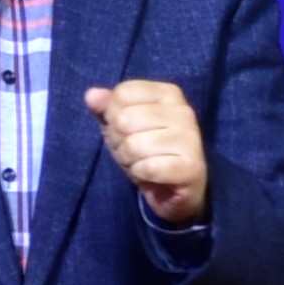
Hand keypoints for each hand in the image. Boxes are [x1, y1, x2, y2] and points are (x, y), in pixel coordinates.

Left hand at [85, 78, 207, 226]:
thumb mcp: (120, 127)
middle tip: (134, 151)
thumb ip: (105, 108)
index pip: (123, 94)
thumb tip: (92, 95)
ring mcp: (191, 138)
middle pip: (125, 119)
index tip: (128, 130)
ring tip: (143, 163)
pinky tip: (152, 175)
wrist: (172, 190)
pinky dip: (142, 174)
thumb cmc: (147, 152)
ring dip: (129, 160)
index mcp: (168, 94)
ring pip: (134, 145)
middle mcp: (183, 111)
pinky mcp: (191, 166)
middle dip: (120, 141)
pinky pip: (148, 167)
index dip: (113, 115)